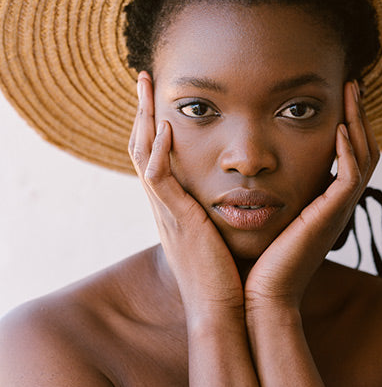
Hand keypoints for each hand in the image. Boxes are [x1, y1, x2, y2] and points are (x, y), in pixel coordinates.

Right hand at [128, 71, 243, 323]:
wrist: (224, 309)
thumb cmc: (226, 272)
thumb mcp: (216, 230)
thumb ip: (217, 205)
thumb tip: (236, 187)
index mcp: (172, 203)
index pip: (153, 153)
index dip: (152, 122)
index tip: (158, 94)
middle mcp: (162, 202)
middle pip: (140, 145)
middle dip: (141, 109)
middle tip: (144, 77)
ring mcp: (165, 210)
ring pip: (141, 153)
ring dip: (142, 116)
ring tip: (147, 85)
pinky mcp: (176, 219)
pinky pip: (158, 178)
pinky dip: (159, 150)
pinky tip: (166, 126)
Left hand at [244, 80, 378, 310]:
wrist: (257, 294)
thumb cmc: (257, 256)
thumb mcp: (267, 213)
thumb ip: (271, 188)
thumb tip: (252, 162)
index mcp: (325, 200)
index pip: (349, 153)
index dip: (349, 123)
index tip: (338, 95)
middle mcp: (337, 203)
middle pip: (365, 150)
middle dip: (359, 115)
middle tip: (352, 84)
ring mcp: (337, 211)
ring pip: (364, 158)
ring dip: (358, 123)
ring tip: (350, 94)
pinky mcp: (330, 218)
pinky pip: (351, 178)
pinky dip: (348, 152)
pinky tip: (337, 128)